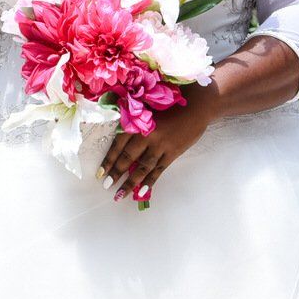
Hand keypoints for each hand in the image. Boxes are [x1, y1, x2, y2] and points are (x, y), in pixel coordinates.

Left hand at [101, 86, 215, 204]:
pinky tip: (141, 192)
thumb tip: (119, 134)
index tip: (101, 172)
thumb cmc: (172, 103)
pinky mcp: (173, 153)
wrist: (197, 106)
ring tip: (120, 195)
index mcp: (139, 122)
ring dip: (130, 182)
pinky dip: (149, 182)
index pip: (119, 143)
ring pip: (142, 167)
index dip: (109, 159)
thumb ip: (135, 120)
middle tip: (106, 185)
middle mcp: (148, 135)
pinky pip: (158, 170)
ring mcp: (161, 146)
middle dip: (116, 173)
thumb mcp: (149, 107)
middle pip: (128, 157)